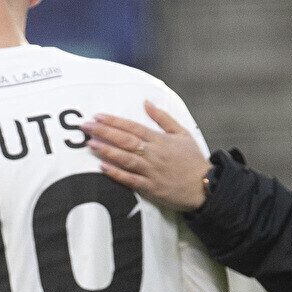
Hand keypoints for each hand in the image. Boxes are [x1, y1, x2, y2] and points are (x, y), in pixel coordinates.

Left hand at [86, 105, 209, 211]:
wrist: (206, 186)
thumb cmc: (194, 160)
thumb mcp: (183, 133)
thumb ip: (163, 118)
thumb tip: (147, 102)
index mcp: (161, 140)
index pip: (133, 127)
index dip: (114, 121)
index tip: (97, 116)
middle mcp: (154, 154)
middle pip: (125, 140)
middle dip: (104, 132)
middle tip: (85, 127)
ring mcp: (152, 171)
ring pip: (125, 159)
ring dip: (107, 151)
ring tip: (90, 144)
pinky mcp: (152, 188)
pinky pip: (131, 180)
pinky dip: (117, 174)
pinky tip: (103, 167)